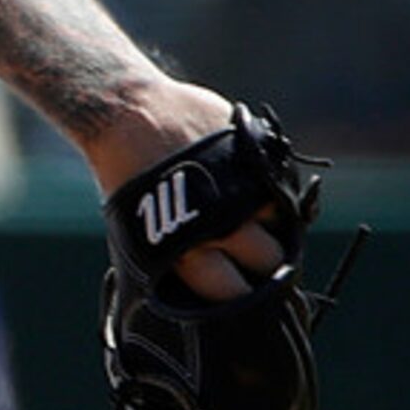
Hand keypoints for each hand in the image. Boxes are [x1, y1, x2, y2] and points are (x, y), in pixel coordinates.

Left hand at [82, 75, 288, 302]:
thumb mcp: (140, 230)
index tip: (241, 293)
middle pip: (266, 262)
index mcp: (181, 250)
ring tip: (254, 225)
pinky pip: (281, 191)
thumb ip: (174, 259)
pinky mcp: (256, 161)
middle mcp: (216, 224)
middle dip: (263, 266)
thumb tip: (194, 289)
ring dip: (272, 229)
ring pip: (281, 227)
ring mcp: (240, 190)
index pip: (229, 291)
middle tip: (255, 261)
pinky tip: (257, 197)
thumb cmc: (128, 178)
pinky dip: (273, 198)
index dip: (238, 296)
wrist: (130, 113)